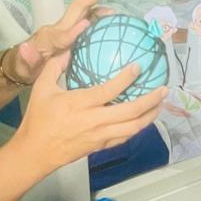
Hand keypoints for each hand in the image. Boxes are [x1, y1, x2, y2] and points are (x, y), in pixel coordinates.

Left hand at [7, 0, 118, 84]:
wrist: (22, 63)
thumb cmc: (24, 68)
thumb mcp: (23, 68)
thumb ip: (26, 60)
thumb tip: (25, 48)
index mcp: (49, 39)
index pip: (63, 35)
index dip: (74, 32)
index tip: (85, 25)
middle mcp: (59, 28)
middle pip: (78, 8)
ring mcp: (66, 28)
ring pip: (84, 10)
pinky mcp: (72, 32)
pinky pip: (88, 19)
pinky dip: (100, 14)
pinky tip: (112, 16)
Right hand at [12, 51, 166, 173]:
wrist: (36, 151)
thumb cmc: (38, 119)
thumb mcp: (41, 88)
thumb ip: (55, 66)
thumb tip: (69, 50)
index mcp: (80, 104)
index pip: (110, 90)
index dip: (126, 78)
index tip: (138, 67)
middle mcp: (94, 121)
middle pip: (130, 112)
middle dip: (150, 100)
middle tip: (163, 89)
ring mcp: (100, 136)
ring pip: (132, 128)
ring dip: (149, 116)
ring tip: (160, 105)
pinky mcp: (100, 146)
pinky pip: (124, 137)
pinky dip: (137, 128)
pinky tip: (144, 120)